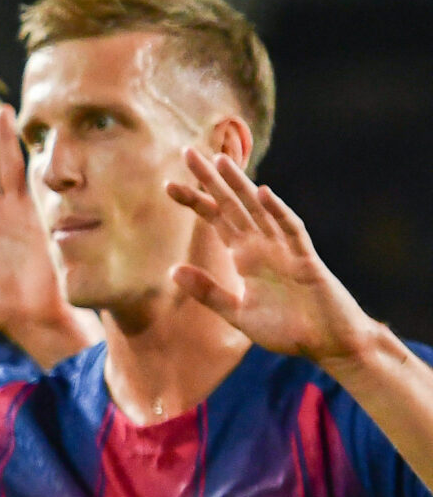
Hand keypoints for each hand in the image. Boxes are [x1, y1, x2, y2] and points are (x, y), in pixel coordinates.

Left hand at [0, 108, 99, 363]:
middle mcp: (8, 218)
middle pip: (1, 171)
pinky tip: (33, 145)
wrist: (33, 321)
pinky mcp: (43, 227)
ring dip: (12, 146)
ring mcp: (28, 219)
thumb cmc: (1, 307)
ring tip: (8, 116)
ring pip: (18, 174)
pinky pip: (36, 192)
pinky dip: (34, 170)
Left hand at [167, 151, 378, 364]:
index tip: (167, 185)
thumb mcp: (237, 313)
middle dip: (210, 180)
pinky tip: (263, 193)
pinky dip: (278, 212)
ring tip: (220, 160)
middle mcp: (263, 246)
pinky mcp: (306, 261)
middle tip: (187, 152)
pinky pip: (291, 231)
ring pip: (259, 210)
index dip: (195, 200)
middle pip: (232, 205)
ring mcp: (285, 250)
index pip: (216, 219)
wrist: (329, 344)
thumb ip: (207, 292)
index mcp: (245, 256)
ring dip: (241, 186)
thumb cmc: (288, 329)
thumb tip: (171, 270)